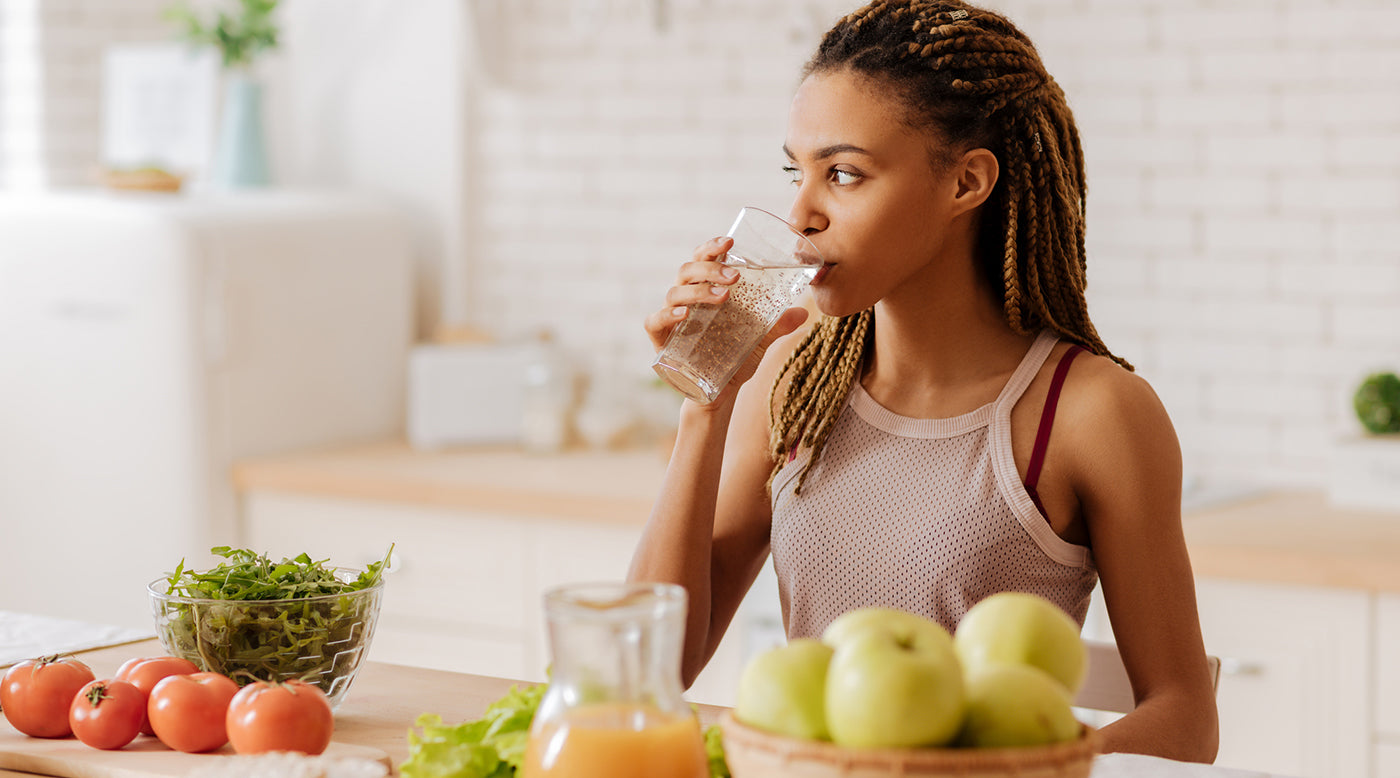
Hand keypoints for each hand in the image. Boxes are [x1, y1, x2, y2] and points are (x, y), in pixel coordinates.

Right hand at [645, 236, 809, 405]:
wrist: (718, 395)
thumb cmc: (734, 359)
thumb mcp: (759, 342)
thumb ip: (777, 327)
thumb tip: (803, 313)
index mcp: (706, 291)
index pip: (703, 259)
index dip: (712, 247)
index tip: (730, 243)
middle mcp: (686, 300)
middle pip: (687, 270)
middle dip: (710, 268)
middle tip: (735, 277)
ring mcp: (671, 319)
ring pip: (674, 292)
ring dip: (698, 290)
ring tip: (723, 297)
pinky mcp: (661, 341)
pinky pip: (654, 322)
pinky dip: (667, 315)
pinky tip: (685, 315)